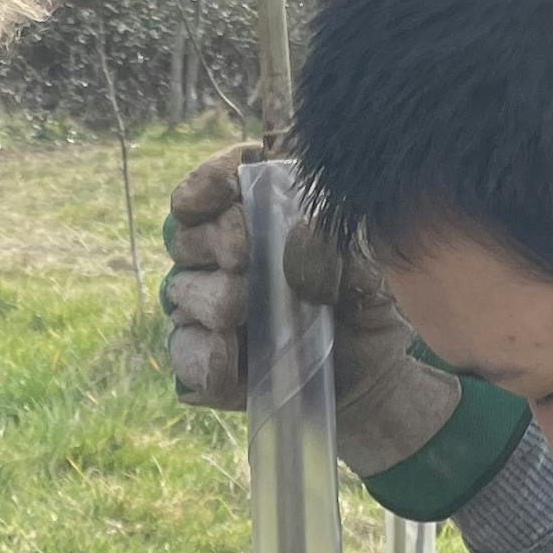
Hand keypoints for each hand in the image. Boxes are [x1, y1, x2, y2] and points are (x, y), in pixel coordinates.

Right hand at [157, 145, 458, 474]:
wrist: (373, 372)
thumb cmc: (366, 300)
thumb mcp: (368, 266)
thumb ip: (336, 244)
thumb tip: (296, 239)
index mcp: (259, 213)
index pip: (219, 180)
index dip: (209, 180)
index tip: (220, 192)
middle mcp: (223, 254)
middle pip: (186, 233)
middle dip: (209, 240)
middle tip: (239, 258)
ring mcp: (208, 306)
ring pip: (179, 290)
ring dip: (207, 297)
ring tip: (238, 309)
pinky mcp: (207, 359)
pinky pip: (185, 353)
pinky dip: (203, 354)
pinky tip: (228, 355)